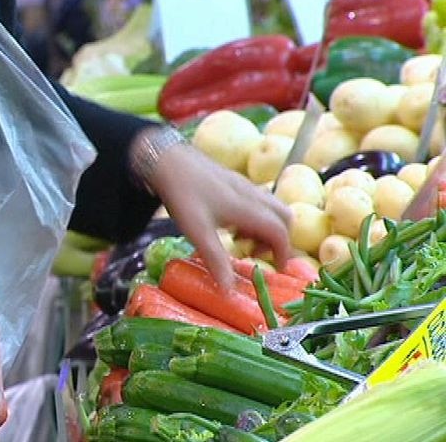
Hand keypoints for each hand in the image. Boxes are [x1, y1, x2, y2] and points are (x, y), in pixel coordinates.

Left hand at [133, 130, 291, 287]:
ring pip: (270, 206)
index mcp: (249, 209)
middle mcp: (253, 195)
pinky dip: (252, 215)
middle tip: (256, 254)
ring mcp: (244, 185)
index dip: (283, 253)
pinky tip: (228, 223)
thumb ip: (216, 261)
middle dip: (278, 238)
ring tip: (239, 240)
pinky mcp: (233, 180)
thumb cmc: (184, 196)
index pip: (280, 232)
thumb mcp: (199, 233)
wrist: (168, 160)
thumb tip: (229, 292)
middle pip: (283, 217)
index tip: (276, 269)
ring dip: (264, 226)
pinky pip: (256, 199)